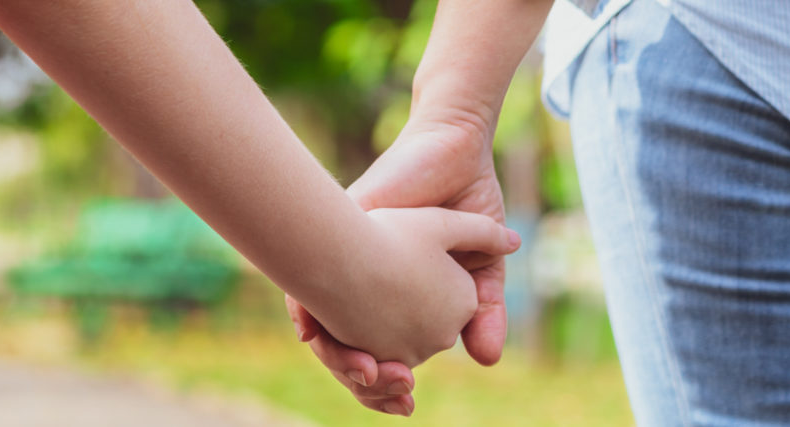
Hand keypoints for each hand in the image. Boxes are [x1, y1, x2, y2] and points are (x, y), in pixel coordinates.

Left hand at [286, 120, 511, 415]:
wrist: (456, 149)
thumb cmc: (467, 203)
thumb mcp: (483, 269)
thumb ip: (484, 312)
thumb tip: (487, 361)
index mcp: (389, 291)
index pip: (374, 350)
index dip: (383, 383)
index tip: (405, 405)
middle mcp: (360, 276)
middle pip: (340, 343)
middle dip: (359, 377)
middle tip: (391, 391)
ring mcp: (347, 252)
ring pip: (317, 318)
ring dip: (333, 353)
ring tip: (365, 371)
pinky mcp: (339, 227)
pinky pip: (303, 270)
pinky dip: (302, 307)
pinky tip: (310, 332)